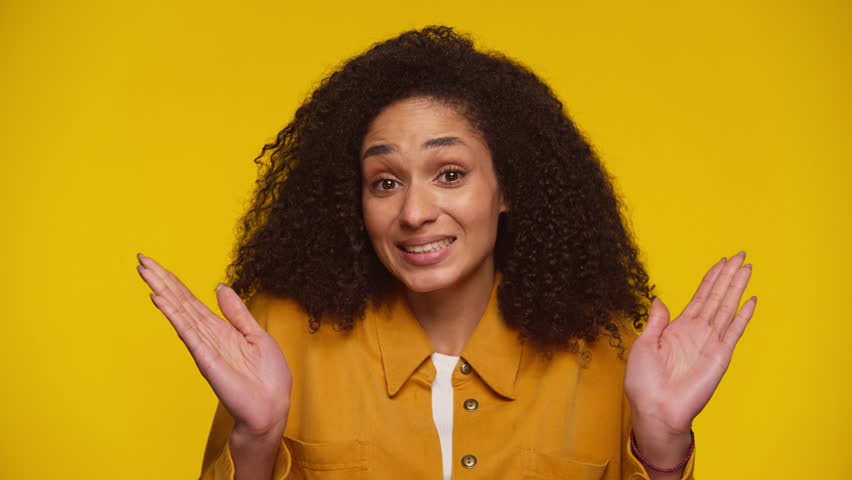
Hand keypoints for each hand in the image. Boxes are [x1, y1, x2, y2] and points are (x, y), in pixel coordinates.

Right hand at [136, 254, 291, 438]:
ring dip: (162, 291)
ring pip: (180, 312)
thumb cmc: (267, 378)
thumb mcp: (256, 335)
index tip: (155, 264)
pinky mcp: (206, 359)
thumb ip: (237, 312)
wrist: (272, 407)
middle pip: (180, 302)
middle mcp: (206, 336)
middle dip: (161, 280)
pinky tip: (160, 300)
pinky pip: (188, 333)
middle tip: (140, 260)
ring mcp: (204, 347)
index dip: (174, 281)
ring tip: (145, 272)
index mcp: (219, 329)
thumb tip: (220, 287)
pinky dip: (174, 315)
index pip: (190, 300)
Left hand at [625, 252, 756, 435]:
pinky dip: (743, 316)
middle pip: (716, 297)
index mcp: (678, 329)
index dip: (710, 279)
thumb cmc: (644, 383)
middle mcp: (697, 333)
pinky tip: (751, 300)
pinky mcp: (719, 356)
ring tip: (747, 268)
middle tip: (741, 255)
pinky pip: (733, 331)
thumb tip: (659, 299)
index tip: (721, 262)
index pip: (699, 297)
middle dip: (728, 276)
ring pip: (726, 308)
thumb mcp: (643, 344)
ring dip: (736, 287)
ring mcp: (710, 343)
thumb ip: (656, 321)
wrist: (655, 409)